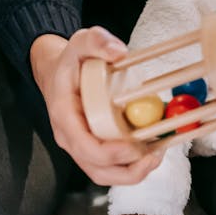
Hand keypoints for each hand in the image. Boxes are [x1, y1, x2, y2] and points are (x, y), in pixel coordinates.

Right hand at [30, 27, 162, 184]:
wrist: (59, 72)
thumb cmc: (71, 61)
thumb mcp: (81, 41)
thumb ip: (97, 41)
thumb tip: (118, 51)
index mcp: (64, 116)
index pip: (85, 147)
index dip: (111, 153)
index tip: (136, 146)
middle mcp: (70, 137)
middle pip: (97, 170)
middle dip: (128, 171)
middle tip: (154, 157)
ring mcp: (81, 146)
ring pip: (105, 173)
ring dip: (133, 172)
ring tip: (157, 156)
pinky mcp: (94, 147)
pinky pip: (111, 165)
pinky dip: (132, 164)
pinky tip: (151, 150)